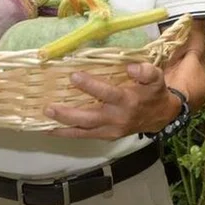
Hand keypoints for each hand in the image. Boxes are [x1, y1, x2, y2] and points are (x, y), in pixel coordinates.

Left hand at [44, 63, 180, 139]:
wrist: (160, 116)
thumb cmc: (154, 93)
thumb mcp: (156, 78)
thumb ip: (146, 71)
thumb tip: (130, 68)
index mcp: (128, 101)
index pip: (107, 93)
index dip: (91, 86)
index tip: (73, 76)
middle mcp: (117, 118)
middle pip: (90, 117)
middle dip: (68, 113)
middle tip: (49, 107)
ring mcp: (110, 130)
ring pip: (84, 130)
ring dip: (63, 126)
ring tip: (45, 119)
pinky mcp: (106, 136)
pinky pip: (84, 136)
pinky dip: (67, 133)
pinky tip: (51, 129)